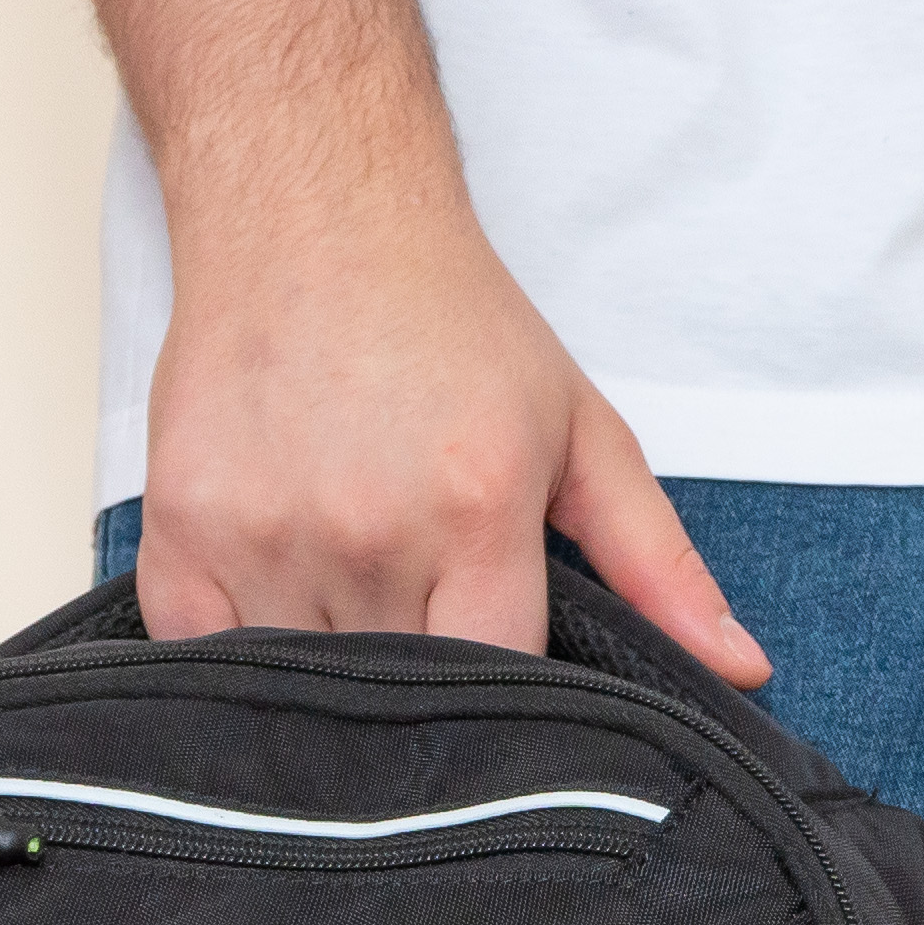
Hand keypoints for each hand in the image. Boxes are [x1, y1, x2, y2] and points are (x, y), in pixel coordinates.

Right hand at [141, 190, 769, 683]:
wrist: (310, 208)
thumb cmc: (447, 323)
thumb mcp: (581, 432)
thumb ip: (659, 563)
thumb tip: (741, 668)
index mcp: (476, 510)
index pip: (500, 688)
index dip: (509, 716)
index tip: (509, 711)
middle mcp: (368, 530)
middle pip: (402, 700)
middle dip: (421, 703)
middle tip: (426, 664)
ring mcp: (266, 535)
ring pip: (305, 693)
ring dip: (331, 688)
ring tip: (354, 626)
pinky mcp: (183, 533)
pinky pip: (207, 661)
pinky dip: (239, 666)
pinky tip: (275, 620)